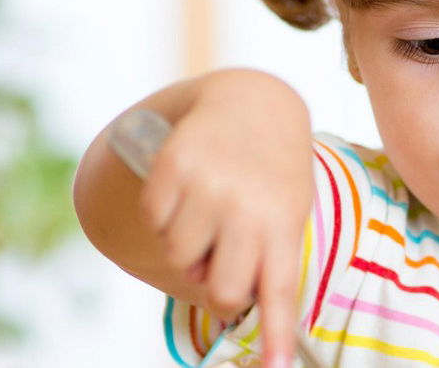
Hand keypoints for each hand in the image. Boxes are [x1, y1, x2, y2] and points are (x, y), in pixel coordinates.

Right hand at [137, 69, 312, 367]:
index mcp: (285, 223)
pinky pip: (153, 218)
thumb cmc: (272, 176)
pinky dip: (162, 212)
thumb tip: (242, 327)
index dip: (277, 335)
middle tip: (220, 256)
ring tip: (208, 211)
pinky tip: (185, 188)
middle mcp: (248, 206)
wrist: (254, 103)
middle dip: (215, 285)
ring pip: (179, 256)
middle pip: (221, 289)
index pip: (279, 290)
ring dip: (186, 244)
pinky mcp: (173, 164)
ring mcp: (209, 185)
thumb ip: (267, 264)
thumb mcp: (286, 214)